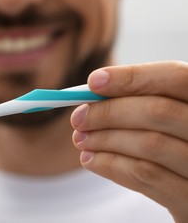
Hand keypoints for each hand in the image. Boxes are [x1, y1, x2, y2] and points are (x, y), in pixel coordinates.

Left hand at [70, 61, 187, 222]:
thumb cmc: (172, 145)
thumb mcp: (166, 119)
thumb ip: (138, 101)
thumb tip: (92, 90)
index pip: (175, 77)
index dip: (132, 77)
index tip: (93, 82)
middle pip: (157, 111)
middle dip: (108, 112)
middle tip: (78, 118)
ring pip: (149, 144)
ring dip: (104, 140)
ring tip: (80, 139)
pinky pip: (145, 177)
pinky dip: (110, 165)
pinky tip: (91, 160)